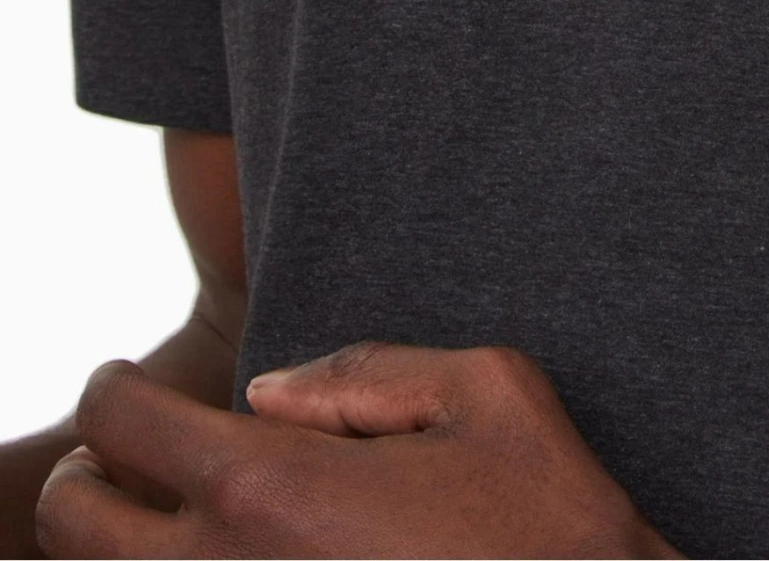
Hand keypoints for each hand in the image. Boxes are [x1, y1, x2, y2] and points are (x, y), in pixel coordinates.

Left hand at [34, 341, 681, 557]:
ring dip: (123, 549)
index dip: (112, 390)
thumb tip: (266, 391)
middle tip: (124, 458)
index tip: (128, 383)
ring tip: (173, 518)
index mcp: (273, 487)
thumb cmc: (548, 521)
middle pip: (74, 527)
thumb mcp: (488, 390)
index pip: (119, 424)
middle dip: (85, 479)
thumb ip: (368, 371)